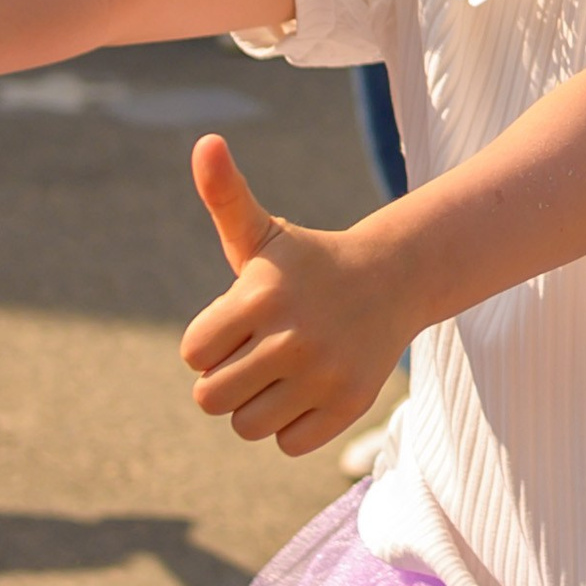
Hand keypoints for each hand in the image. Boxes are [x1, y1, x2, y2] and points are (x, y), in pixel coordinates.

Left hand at [180, 136, 404, 454]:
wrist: (393, 280)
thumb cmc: (309, 263)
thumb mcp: (263, 233)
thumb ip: (224, 195)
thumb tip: (205, 141)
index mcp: (260, 296)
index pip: (193, 354)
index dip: (211, 342)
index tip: (242, 322)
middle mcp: (292, 337)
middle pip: (210, 398)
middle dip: (227, 378)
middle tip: (259, 352)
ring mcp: (323, 375)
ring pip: (246, 427)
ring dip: (256, 406)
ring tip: (283, 372)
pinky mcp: (349, 405)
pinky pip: (287, 444)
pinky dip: (291, 426)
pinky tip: (309, 391)